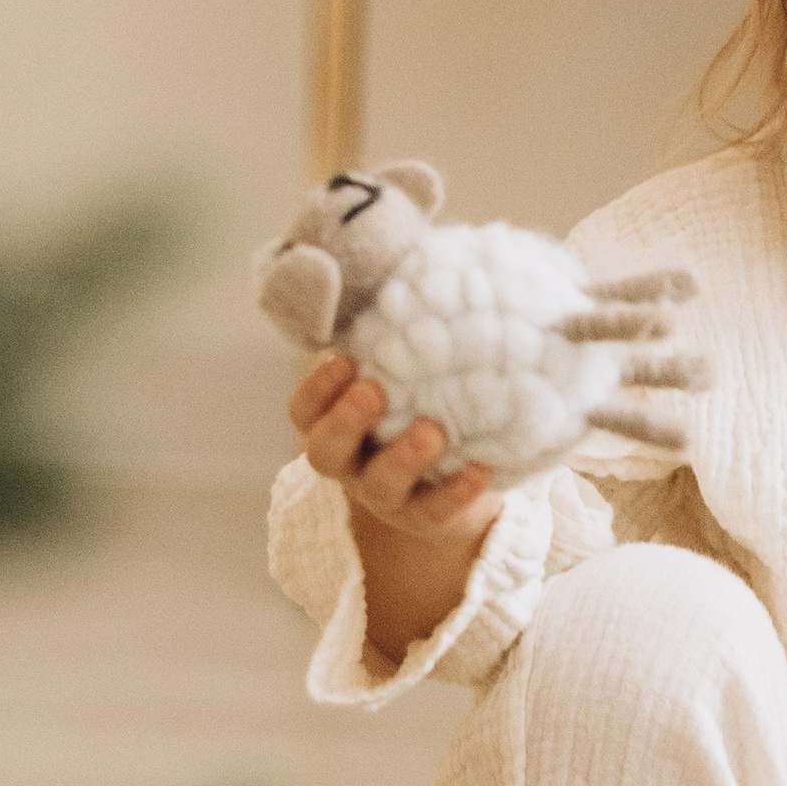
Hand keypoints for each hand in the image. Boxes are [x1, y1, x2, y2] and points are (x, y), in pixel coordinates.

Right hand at [290, 353, 500, 551]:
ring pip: (380, 486)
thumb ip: (400, 340)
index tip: (343, 359)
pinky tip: (481, 469)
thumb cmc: (422, 410)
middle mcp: (352, 464)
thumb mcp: (406, 380)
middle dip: (345, 421)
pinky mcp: (427, 520)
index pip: (304, 412)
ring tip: (432, 431)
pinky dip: (457, 492)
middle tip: (373, 391)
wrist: (455, 484)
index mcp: (336, 426)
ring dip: (402, 457)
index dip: (317, 389)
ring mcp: (387, 497)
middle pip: (325, 452)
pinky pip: (437, 512)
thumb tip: (424, 265)